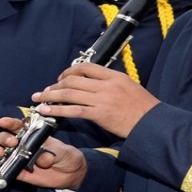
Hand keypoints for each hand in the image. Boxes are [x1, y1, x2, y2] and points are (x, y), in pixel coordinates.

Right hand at [0, 116, 88, 189]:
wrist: (71, 174)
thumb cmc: (66, 155)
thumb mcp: (62, 151)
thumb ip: (52, 152)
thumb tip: (42, 158)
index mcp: (31, 135)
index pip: (17, 126)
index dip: (10, 123)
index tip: (4, 122)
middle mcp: (21, 145)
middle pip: (5, 138)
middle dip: (4, 138)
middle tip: (11, 143)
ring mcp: (17, 158)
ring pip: (1, 152)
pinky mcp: (17, 172)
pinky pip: (2, 169)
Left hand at [32, 63, 158, 137]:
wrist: (152, 123)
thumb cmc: (143, 107)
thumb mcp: (129, 86)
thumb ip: (110, 82)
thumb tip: (92, 82)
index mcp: (114, 76)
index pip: (86, 67)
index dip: (69, 71)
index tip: (61, 78)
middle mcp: (106, 85)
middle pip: (74, 79)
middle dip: (56, 85)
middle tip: (46, 91)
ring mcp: (102, 99)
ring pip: (70, 94)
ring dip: (51, 96)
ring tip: (39, 99)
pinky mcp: (99, 115)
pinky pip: (73, 110)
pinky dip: (57, 110)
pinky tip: (46, 111)